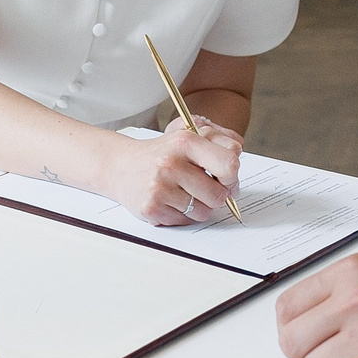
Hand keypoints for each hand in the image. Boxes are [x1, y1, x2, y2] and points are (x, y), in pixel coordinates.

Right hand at [101, 119, 242, 224]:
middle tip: (205, 187)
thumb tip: (237, 166)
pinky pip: (185, 221)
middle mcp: (171, 163)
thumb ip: (221, 141)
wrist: (120, 165)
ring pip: (204, 212)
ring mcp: (160, 187)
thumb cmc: (162, 152)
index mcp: (185, 141)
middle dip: (217, 194)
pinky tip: (171, 200)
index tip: (226, 177)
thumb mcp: (189, 135)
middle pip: (219, 195)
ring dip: (200, 206)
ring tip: (185, 193)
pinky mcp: (151, 207)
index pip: (230, 164)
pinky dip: (183, 214)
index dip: (233, 176)